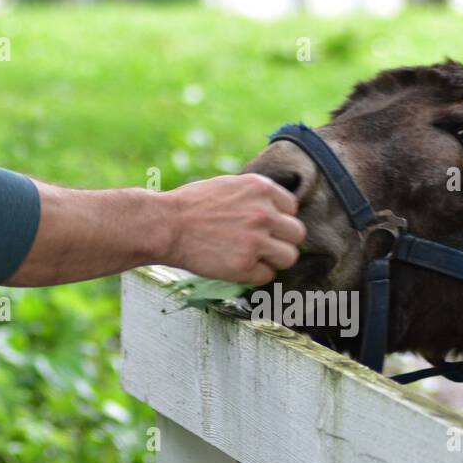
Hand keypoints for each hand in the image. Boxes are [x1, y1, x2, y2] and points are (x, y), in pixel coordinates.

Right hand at [159, 174, 305, 284]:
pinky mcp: (245, 265)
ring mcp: (256, 240)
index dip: (278, 219)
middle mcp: (264, 212)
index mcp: (261, 188)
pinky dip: (255, 275)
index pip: (291, 207)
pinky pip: (267, 276)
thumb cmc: (190, 205)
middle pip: (297, 233)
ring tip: (253, 258)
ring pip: (289, 257)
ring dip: (273, 260)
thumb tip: (275, 211)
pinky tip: (237, 267)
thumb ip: (255, 197)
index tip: (263, 226)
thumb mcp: (229, 186)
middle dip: (282, 240)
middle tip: (263, 246)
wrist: (165, 225)